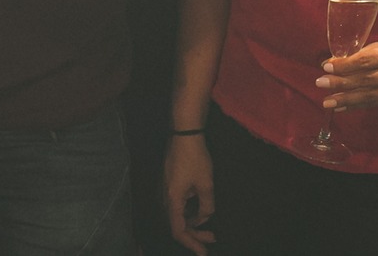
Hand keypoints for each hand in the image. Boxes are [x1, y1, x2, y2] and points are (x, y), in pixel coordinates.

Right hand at [163, 133, 215, 253]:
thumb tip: (205, 217)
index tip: (203, 252)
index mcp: (172, 200)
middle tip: (212, 238)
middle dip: (194, 234)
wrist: (184, 133)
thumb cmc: (195, 158)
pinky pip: (176, 205)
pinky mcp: (168, 182)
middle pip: (176, 224)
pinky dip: (188, 212)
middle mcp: (164, 197)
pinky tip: (200, 210)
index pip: (178, 230)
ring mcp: (165, 189)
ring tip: (209, 226)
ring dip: (192, 223)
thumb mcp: (206, 184)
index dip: (191, 243)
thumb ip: (206, 206)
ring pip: (176, 214)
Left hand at [318, 37, 377, 109]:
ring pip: (371, 96)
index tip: (327, 66)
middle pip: (367, 80)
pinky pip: (376, 104)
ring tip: (328, 101)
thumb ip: (362, 53)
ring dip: (347, 99)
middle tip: (321, 83)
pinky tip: (342, 107)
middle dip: (341, 83)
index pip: (367, 61)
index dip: (346, 65)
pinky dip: (357, 106)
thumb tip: (333, 62)